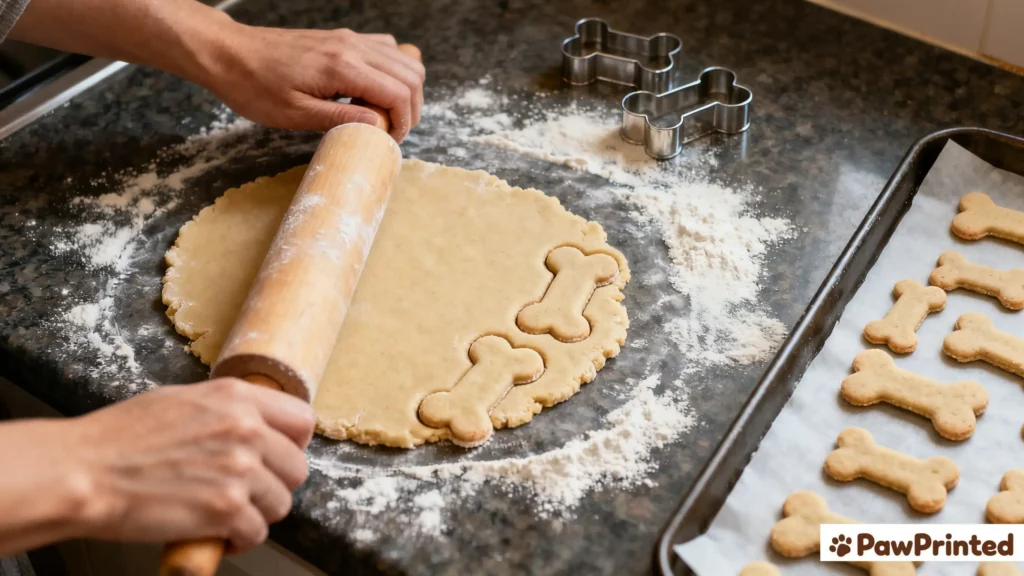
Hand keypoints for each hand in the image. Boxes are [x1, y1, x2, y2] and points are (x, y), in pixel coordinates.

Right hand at [0, 379, 314, 554]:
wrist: (84, 471)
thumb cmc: (120, 438)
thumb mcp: (182, 401)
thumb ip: (225, 412)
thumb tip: (253, 425)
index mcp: (237, 398)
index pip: (302, 421)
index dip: (293, 444)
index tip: (279, 457)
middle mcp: (246, 429)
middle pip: (297, 468)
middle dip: (274, 484)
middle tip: (248, 492)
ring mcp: (240, 469)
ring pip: (281, 503)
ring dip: (257, 514)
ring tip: (228, 514)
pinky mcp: (227, 509)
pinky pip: (257, 533)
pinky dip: (239, 540)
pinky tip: (217, 534)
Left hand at [199, 24, 424, 140]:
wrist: (228, 54)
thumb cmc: (254, 87)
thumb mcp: (294, 114)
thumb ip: (340, 119)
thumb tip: (377, 127)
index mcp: (342, 67)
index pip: (398, 92)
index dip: (404, 121)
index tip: (390, 141)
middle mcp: (352, 47)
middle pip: (411, 73)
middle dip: (412, 107)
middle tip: (394, 131)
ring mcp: (349, 38)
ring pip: (403, 59)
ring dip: (405, 89)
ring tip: (386, 114)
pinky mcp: (342, 38)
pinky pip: (385, 49)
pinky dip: (392, 72)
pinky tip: (372, 92)